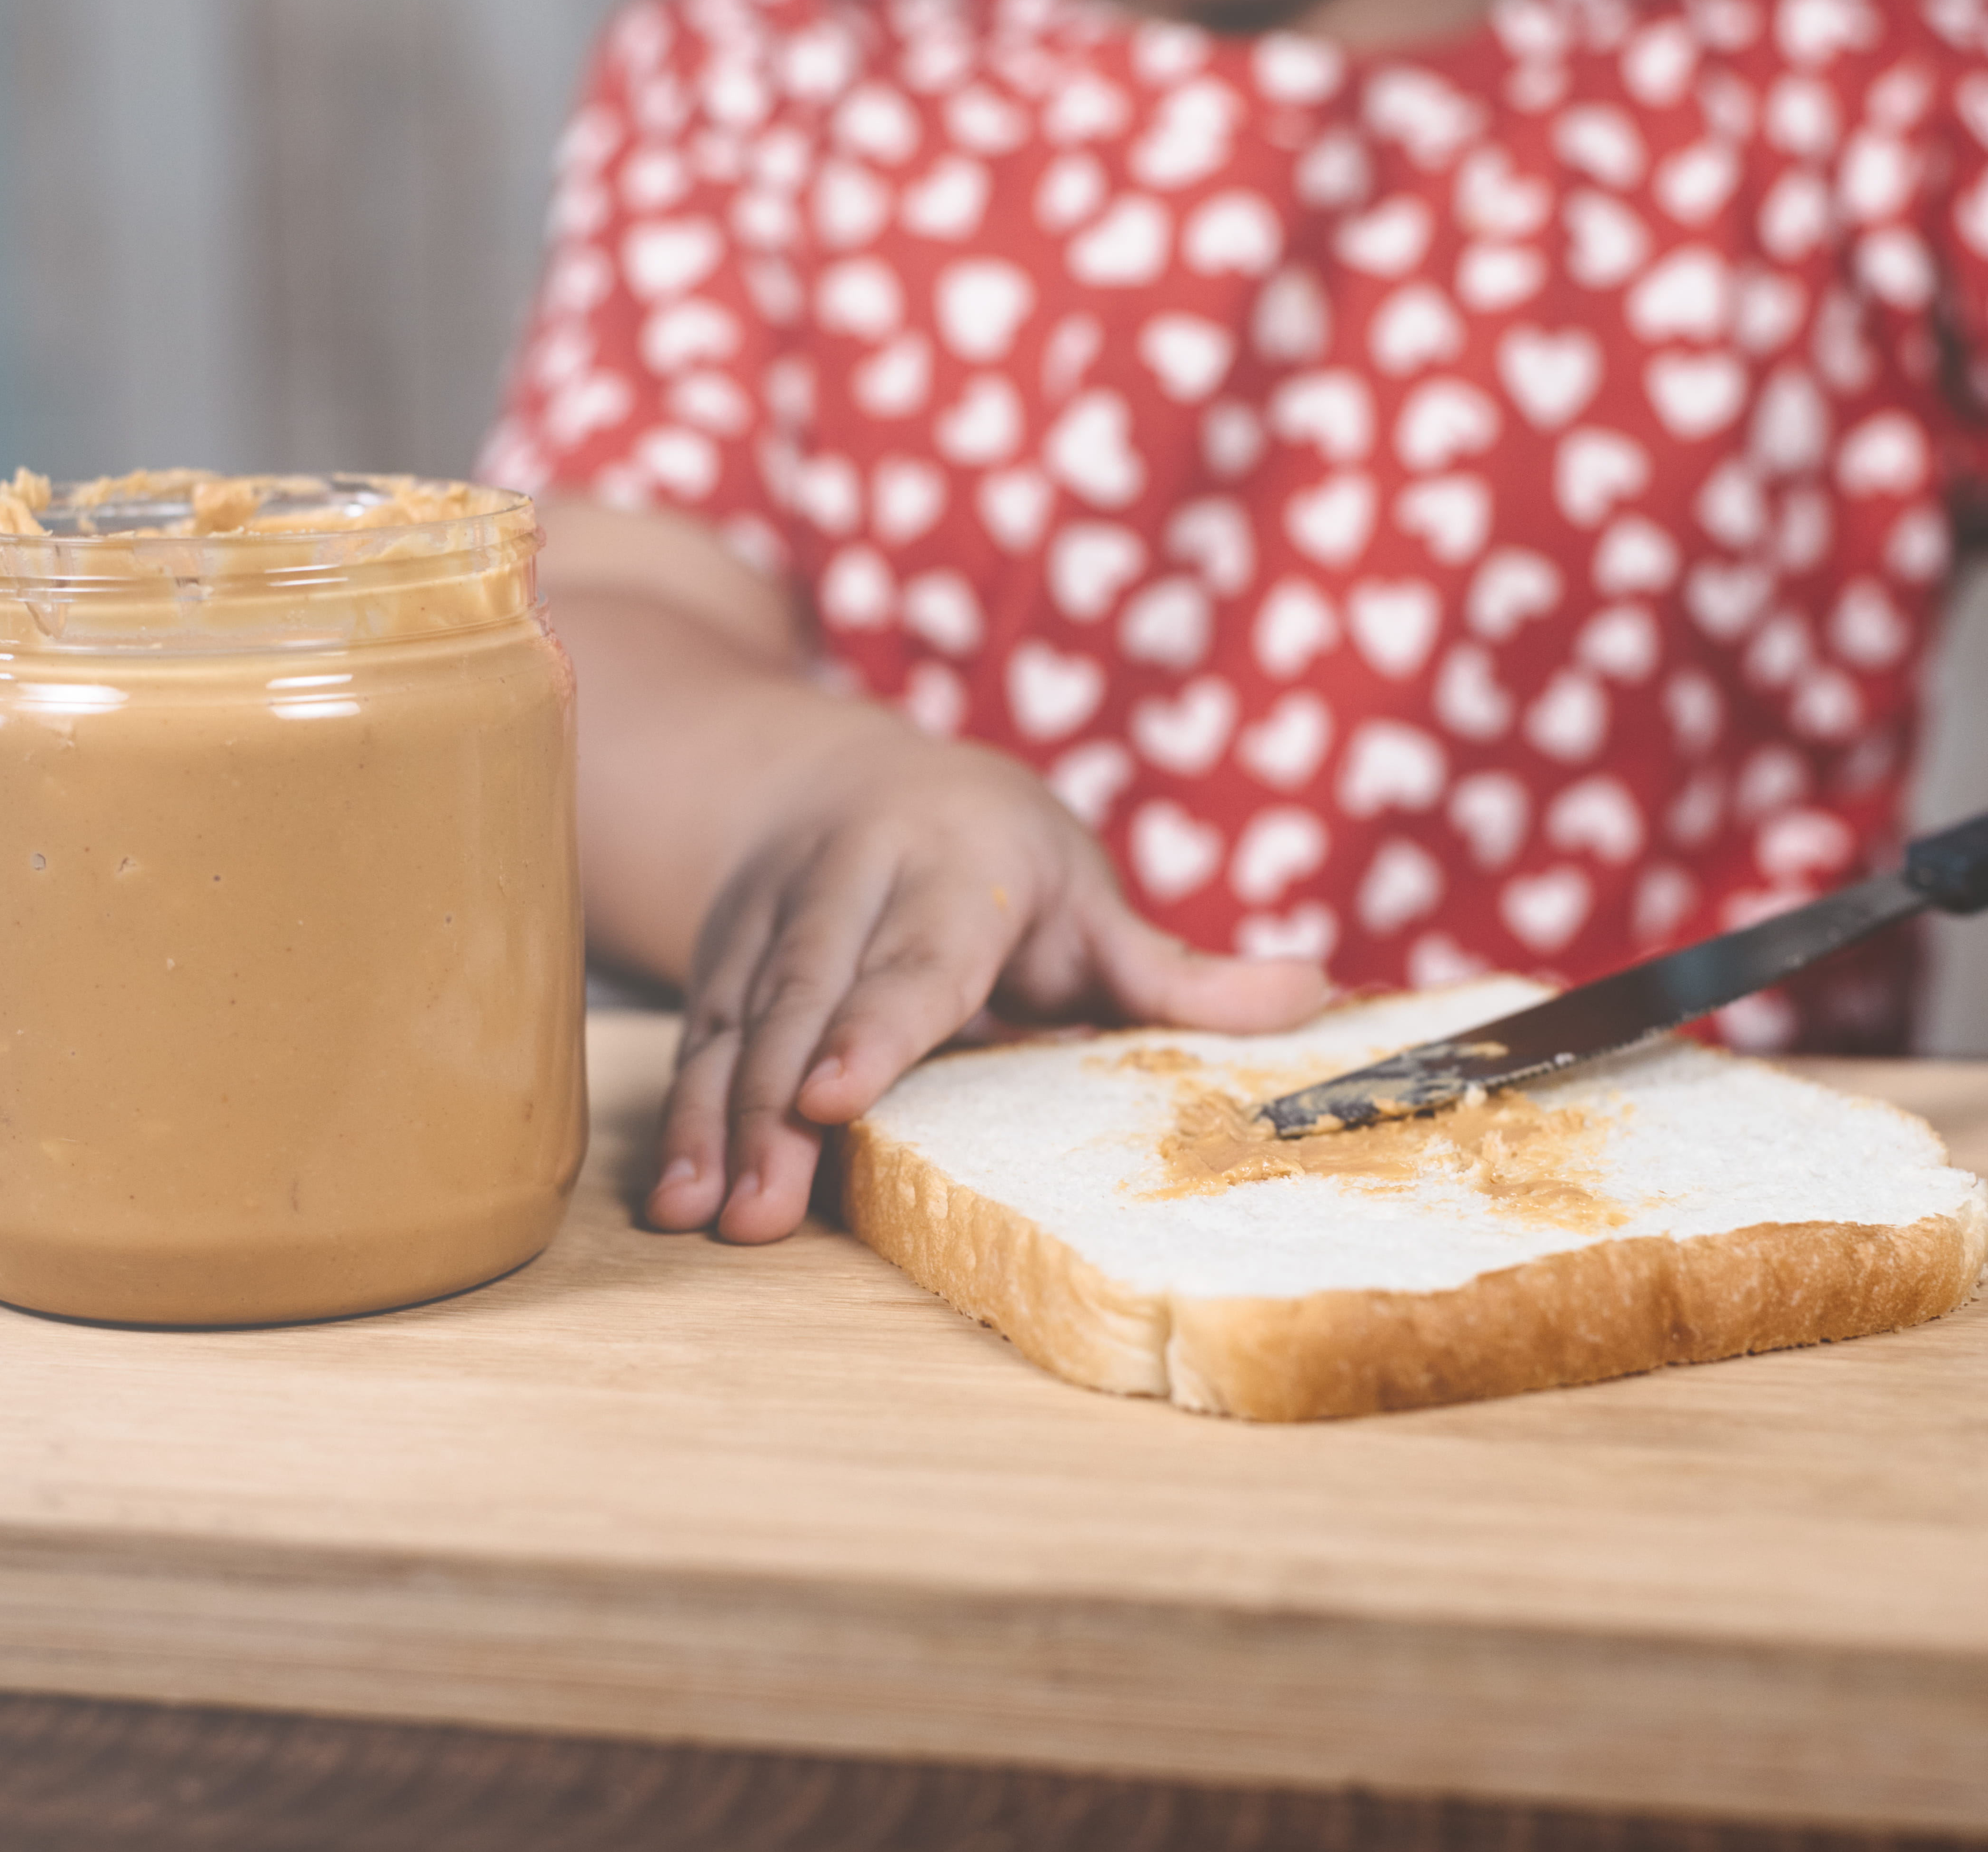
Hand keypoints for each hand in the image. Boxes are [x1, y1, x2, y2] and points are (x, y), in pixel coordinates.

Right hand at [645, 730, 1328, 1243]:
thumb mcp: (1092, 897)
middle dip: (774, 1107)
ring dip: (713, 1120)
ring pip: (739, 1021)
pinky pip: (699, 1032)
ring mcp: (773, 918)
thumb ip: (1177, 970)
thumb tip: (1315, 996)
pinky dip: (683, 1111)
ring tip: (699, 1212)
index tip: (837, 1098)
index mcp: (955, 867)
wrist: (841, 775)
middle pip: (808, 1000)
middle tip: (757, 1208)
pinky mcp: (720, 952)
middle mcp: (850, 884)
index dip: (874, 1028)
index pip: (915, 959)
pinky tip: (672, 1191)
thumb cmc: (997, 853)